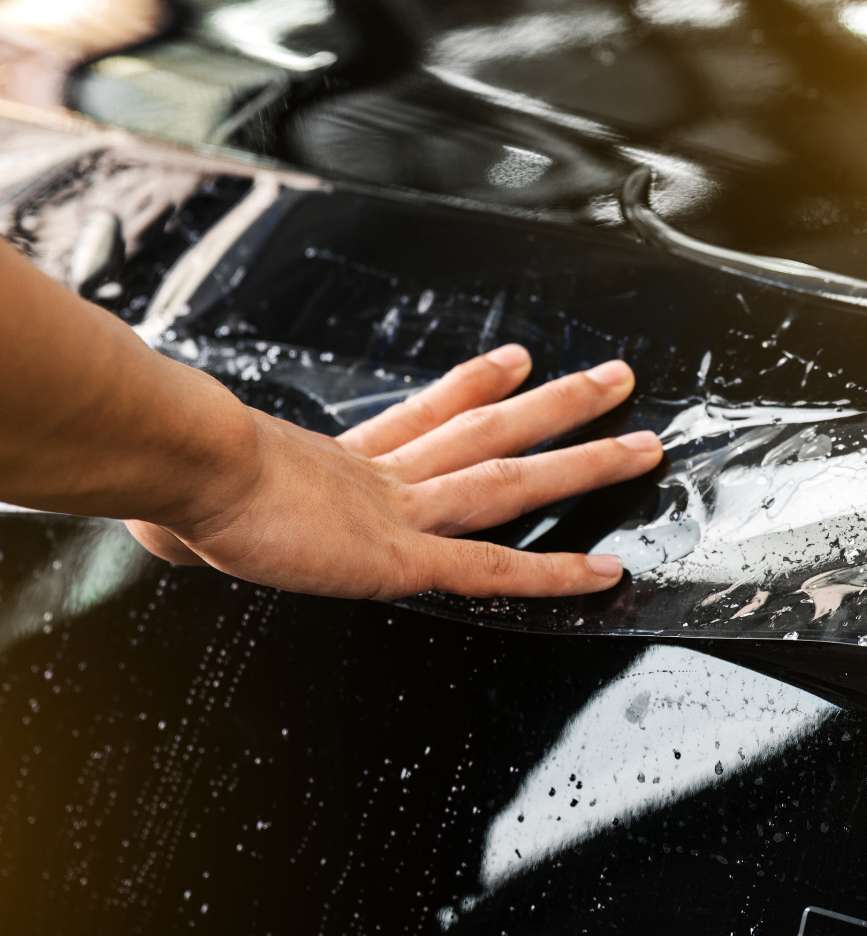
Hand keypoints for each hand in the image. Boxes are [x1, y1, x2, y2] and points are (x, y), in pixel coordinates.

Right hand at [126, 345, 663, 598]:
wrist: (183, 465)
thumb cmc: (179, 473)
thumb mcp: (194, 488)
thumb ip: (197, 509)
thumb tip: (157, 530)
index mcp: (346, 460)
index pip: (429, 414)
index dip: (476, 386)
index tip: (515, 363)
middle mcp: (388, 477)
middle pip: (492, 433)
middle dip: (557, 407)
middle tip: (613, 378)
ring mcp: (403, 514)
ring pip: (512, 483)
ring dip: (581, 463)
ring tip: (641, 442)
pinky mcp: (403, 560)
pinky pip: (493, 570)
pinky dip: (549, 572)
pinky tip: (600, 572)